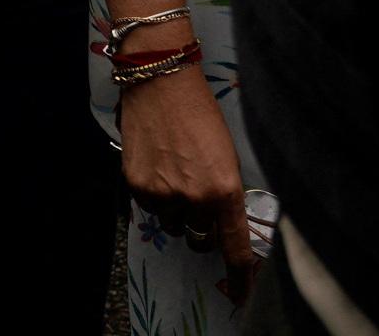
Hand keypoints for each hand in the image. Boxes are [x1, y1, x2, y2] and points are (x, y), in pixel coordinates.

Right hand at [117, 61, 258, 301]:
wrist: (162, 83)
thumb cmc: (201, 115)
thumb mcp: (226, 157)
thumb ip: (226, 194)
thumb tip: (222, 223)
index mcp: (224, 191)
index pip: (234, 248)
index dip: (239, 276)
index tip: (242, 294)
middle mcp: (194, 198)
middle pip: (200, 239)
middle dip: (202, 228)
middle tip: (199, 201)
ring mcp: (162, 194)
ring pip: (172, 224)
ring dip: (176, 211)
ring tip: (174, 174)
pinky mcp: (136, 185)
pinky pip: (149, 208)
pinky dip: (155, 195)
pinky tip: (157, 166)